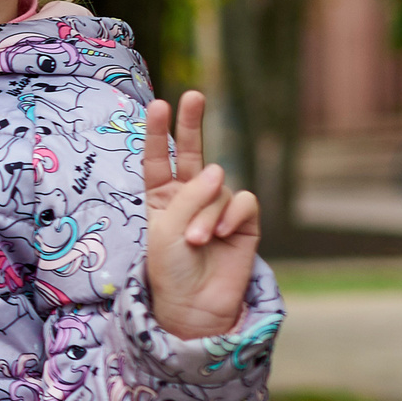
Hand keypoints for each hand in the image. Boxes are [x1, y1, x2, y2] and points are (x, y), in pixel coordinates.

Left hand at [143, 91, 260, 339]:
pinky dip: (230, 216)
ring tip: (196, 241)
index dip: (157, 132)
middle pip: (191, 152)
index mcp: (161, 197)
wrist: (195, 304)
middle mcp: (189, 196)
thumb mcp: (167, 229)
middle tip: (193, 95)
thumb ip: (189, 196)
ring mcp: (217, 207)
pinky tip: (221, 236)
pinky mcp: (243, 221)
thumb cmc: (171, 268)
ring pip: (217, 187)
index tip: (158, 104)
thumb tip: (218, 168)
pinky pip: (242, 202)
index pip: (158, 158)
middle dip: (191, 124)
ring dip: (206, 213)